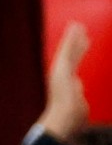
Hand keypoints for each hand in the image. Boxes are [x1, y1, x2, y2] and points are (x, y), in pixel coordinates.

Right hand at [39, 22, 90, 141]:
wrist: (63, 118)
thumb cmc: (70, 119)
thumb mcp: (78, 108)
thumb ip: (79, 98)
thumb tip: (81, 95)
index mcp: (66, 84)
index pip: (74, 65)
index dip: (79, 53)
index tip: (84, 44)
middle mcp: (62, 76)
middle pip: (72, 55)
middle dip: (77, 43)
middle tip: (81, 30)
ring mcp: (60, 71)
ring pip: (69, 50)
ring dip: (73, 36)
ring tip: (78, 25)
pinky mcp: (61, 67)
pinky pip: (67, 49)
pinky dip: (71, 38)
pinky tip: (75, 28)